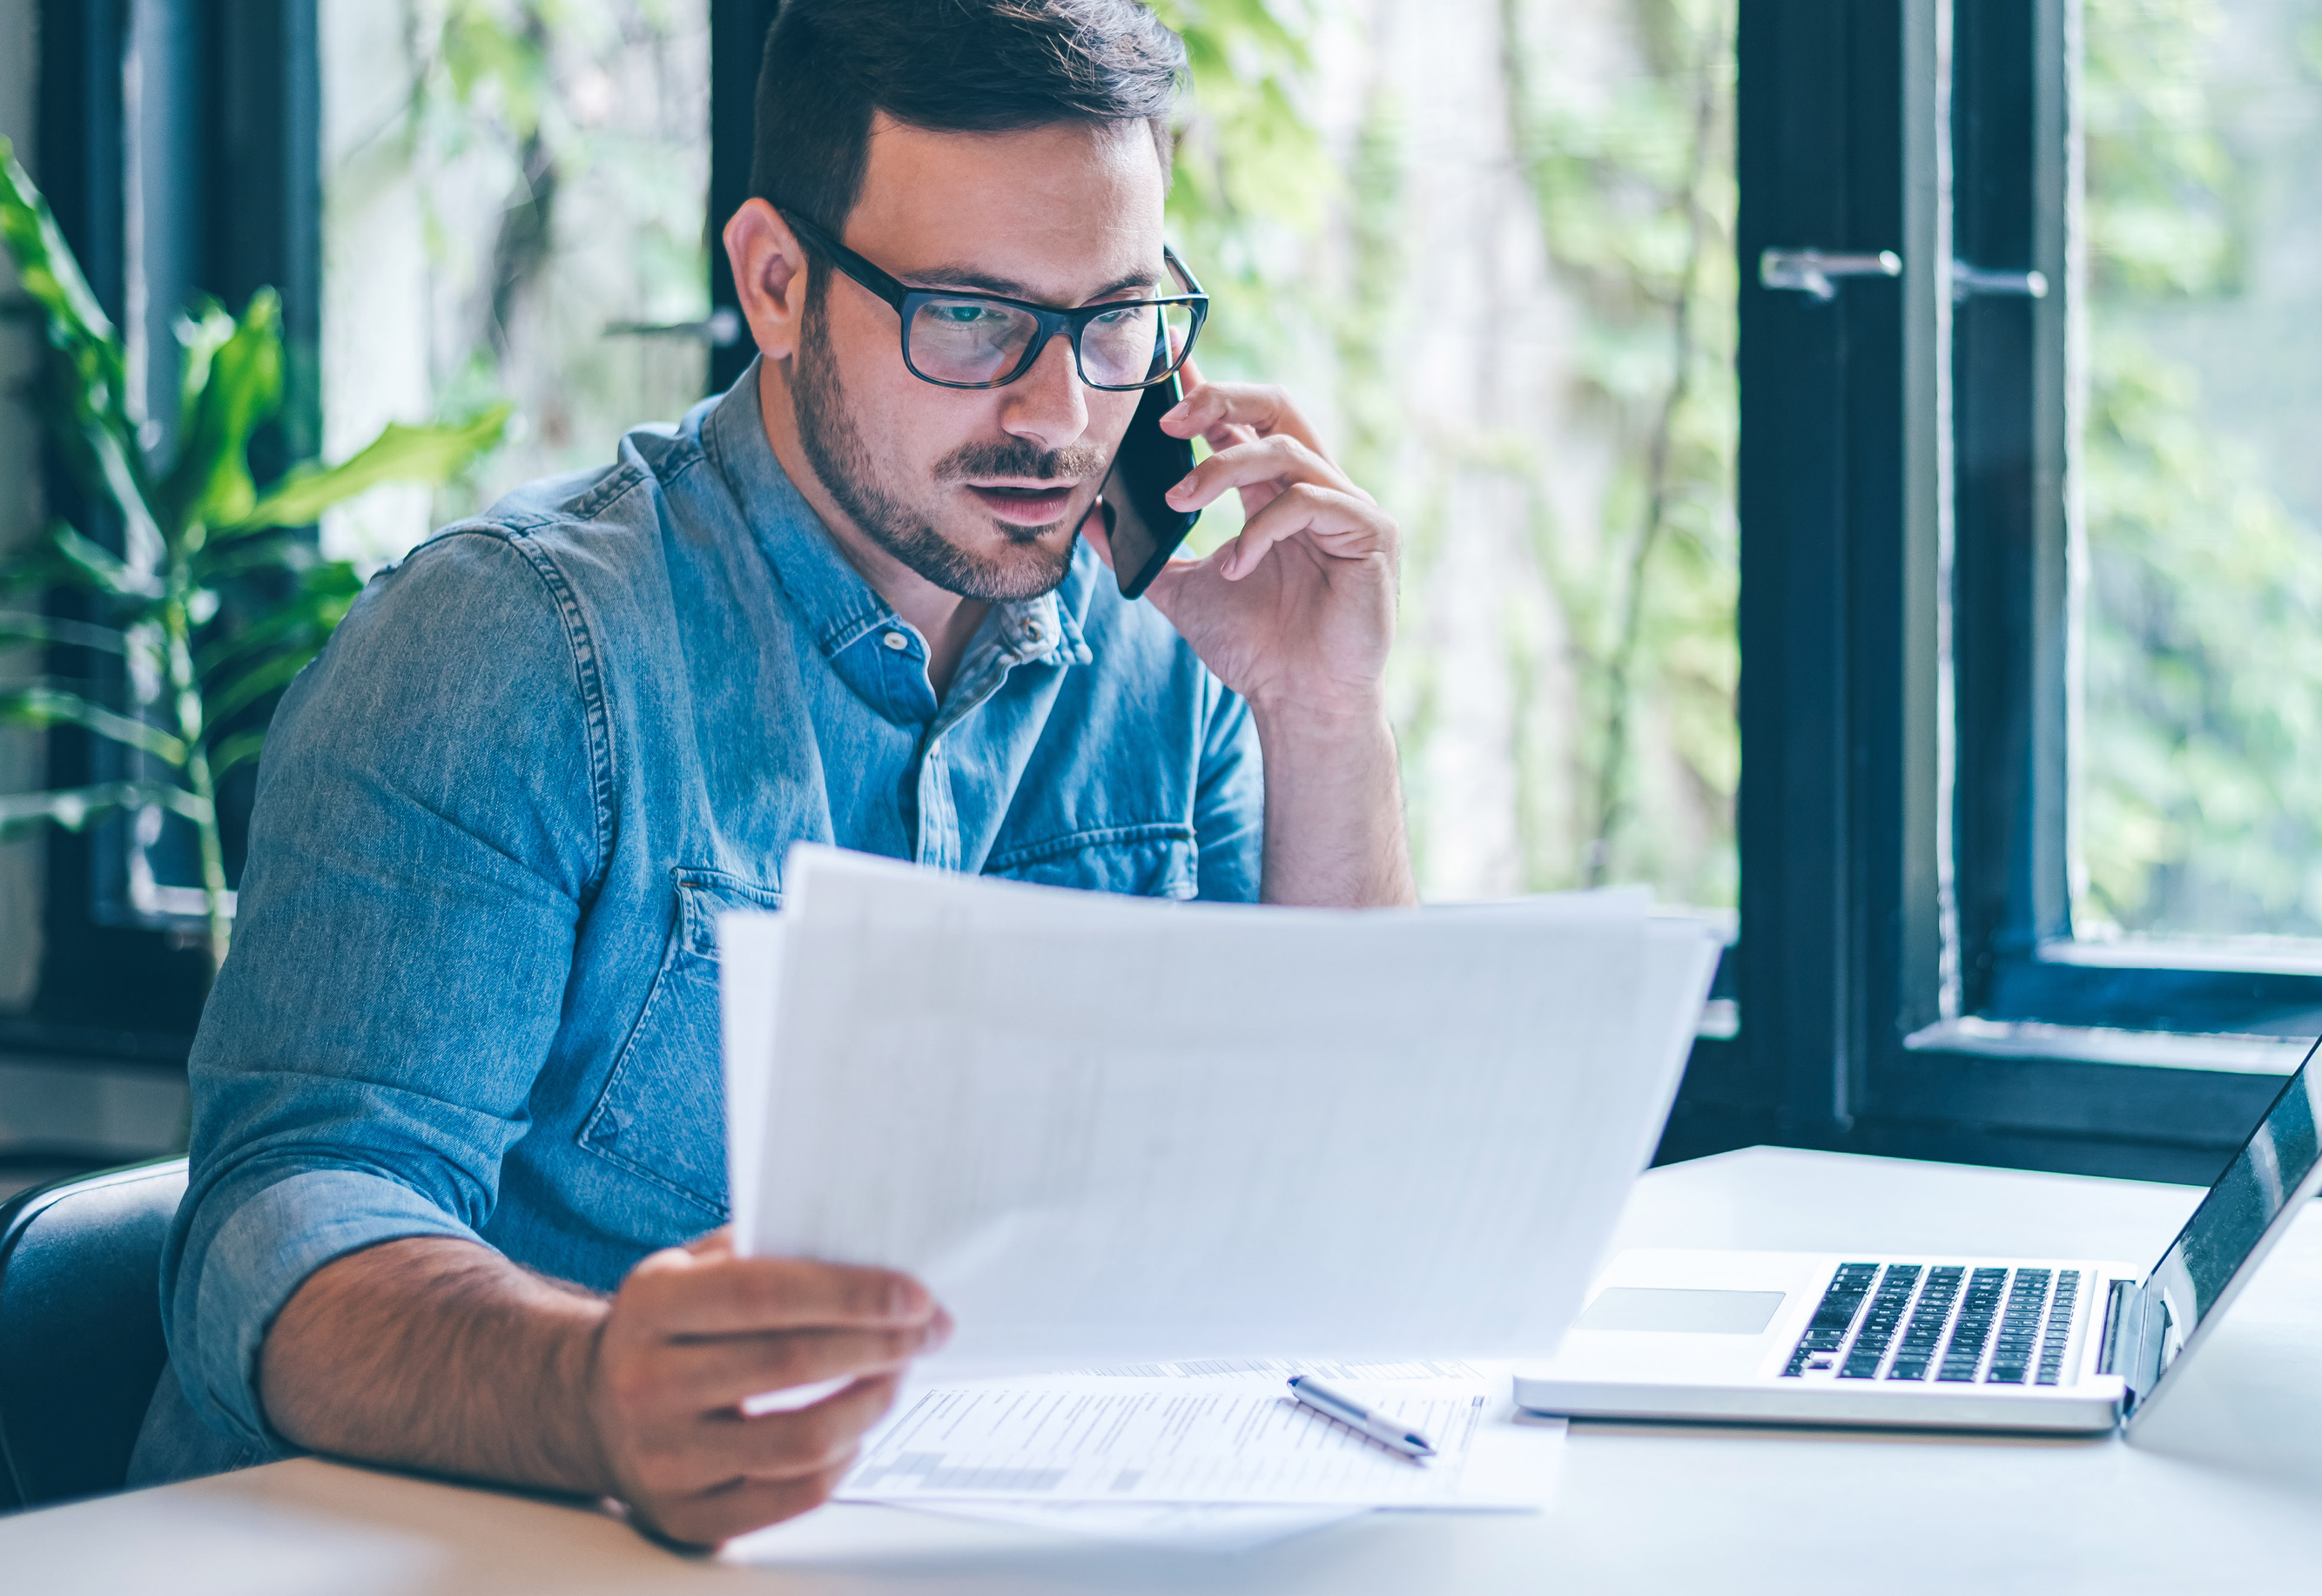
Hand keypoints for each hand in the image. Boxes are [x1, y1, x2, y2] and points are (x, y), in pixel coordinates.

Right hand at [582, 1230, 948, 1545]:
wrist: (588, 1407)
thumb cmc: (665, 1328)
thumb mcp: (688, 1268)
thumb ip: (764, 1249)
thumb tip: (870, 1249)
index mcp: (650, 1308)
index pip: (764, 1294)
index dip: (850, 1293)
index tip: (915, 1295)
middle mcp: (648, 1385)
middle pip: (791, 1365)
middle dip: (880, 1344)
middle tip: (927, 1330)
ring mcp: (663, 1459)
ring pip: (801, 1442)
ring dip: (871, 1404)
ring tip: (896, 1375)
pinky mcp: (685, 1516)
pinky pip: (791, 1497)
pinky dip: (842, 1461)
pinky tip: (856, 1429)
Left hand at [1086, 363, 1398, 724]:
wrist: (1300, 705)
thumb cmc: (1256, 652)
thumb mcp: (1184, 592)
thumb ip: (1145, 554)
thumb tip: (1088, 519)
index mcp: (1276, 494)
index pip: (1243, 420)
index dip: (1206, 390)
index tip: (1164, 366)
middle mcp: (1317, 489)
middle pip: (1278, 405)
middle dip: (1221, 397)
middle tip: (1168, 419)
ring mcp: (1349, 508)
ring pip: (1285, 448)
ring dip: (1223, 467)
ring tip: (1181, 501)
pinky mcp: (1372, 532)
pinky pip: (1311, 499)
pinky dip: (1262, 526)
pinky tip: (1237, 564)